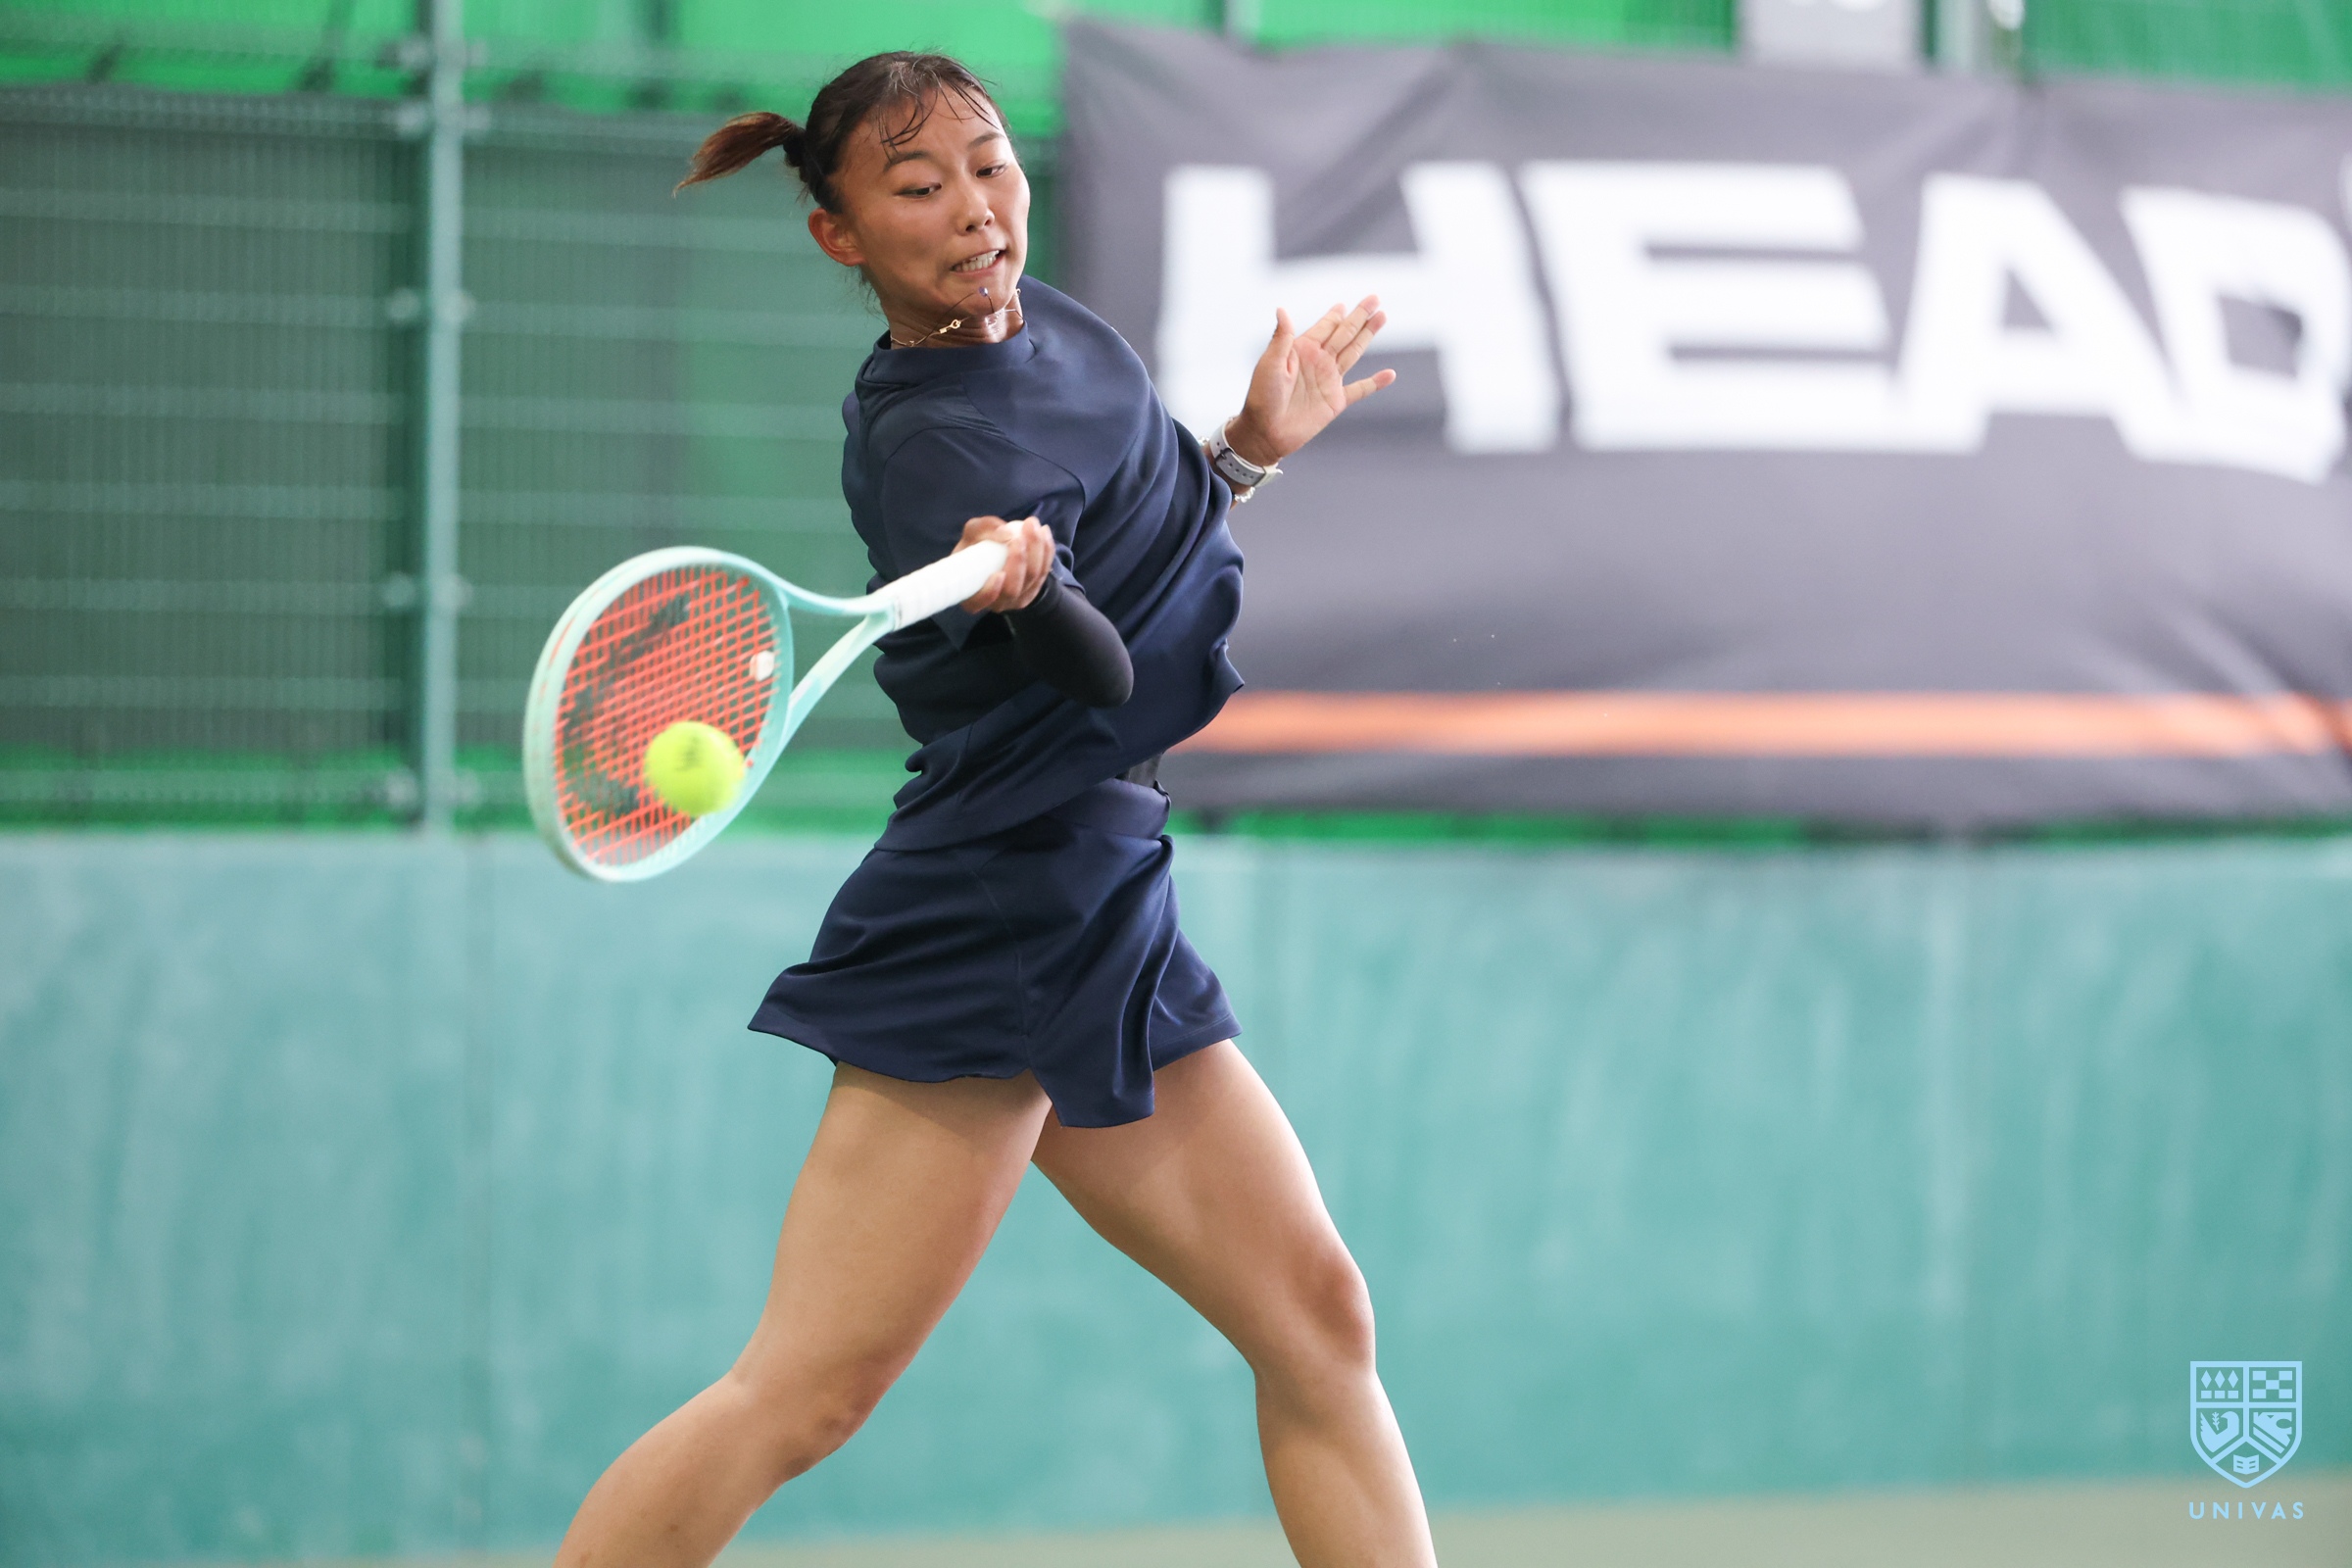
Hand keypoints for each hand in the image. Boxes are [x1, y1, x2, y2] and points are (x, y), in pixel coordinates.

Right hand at [954, 514, 1053, 612]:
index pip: (978, 602)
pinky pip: (1044, 572)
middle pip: (1012, 590)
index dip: (990, 592)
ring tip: (1032, 525)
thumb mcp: (972, 534)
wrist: (995, 552)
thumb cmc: (977, 545)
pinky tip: (1043, 531)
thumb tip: (1006, 533)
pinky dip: (1046, 550)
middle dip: (1018, 561)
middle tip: (1019, 537)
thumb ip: (982, 529)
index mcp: (972, 596)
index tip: (998, 574)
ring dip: (1035, 550)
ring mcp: (1017, 600)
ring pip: (1032, 579)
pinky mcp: (1034, 590)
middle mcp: (995, 603)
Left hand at [1226, 295, 1396, 467]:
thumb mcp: (1270, 364)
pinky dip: (1375, 383)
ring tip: (1382, 317)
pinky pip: (1360, 389)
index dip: (1336, 314)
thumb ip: (1281, 338)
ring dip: (1368, 335)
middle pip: (1345, 334)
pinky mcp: (1335, 402)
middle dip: (1360, 316)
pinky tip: (1390, 375)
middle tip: (1375, 299)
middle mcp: (1319, 361)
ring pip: (1354, 352)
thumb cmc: (1261, 397)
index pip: (1325, 326)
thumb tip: (1282, 309)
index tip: (1345, 304)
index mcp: (1303, 350)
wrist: (1265, 432)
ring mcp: (1329, 380)